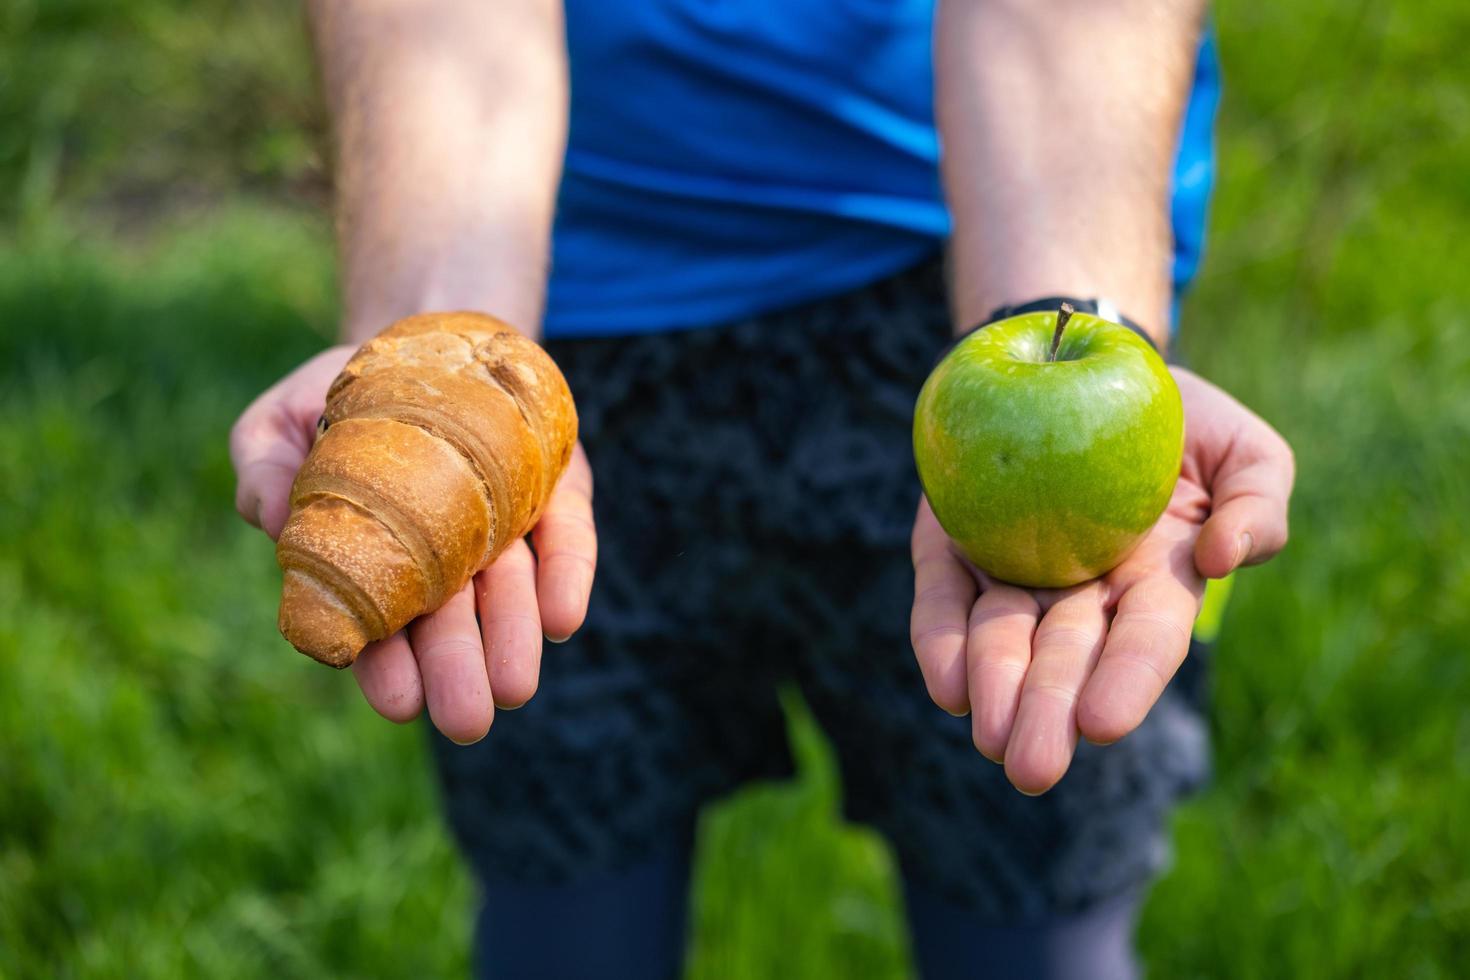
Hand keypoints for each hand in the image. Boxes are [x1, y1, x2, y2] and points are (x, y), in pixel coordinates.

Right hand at [230, 346, 595, 743]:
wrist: (433, 336)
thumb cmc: (348, 394)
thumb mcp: (284, 420)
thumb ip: (264, 467)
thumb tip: (270, 515)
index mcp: (378, 562)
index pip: (382, 631)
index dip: (387, 667)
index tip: (395, 701)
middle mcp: (448, 559)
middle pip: (453, 627)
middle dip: (457, 676)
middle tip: (466, 720)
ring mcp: (507, 527)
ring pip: (514, 595)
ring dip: (513, 640)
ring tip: (512, 687)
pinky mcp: (558, 492)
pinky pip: (569, 540)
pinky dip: (567, 577)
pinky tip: (562, 619)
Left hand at [909, 367, 1292, 793]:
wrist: (1080, 364)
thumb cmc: (1176, 418)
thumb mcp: (1242, 447)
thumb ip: (1260, 503)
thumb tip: (1227, 557)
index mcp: (1157, 583)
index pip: (1144, 640)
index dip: (1126, 680)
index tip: (1103, 723)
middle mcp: (1081, 593)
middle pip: (1065, 658)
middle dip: (1048, 713)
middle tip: (1031, 770)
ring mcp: (1015, 573)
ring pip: (1001, 638)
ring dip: (994, 687)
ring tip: (987, 734)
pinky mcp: (955, 549)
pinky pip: (943, 599)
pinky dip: (940, 640)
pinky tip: (946, 684)